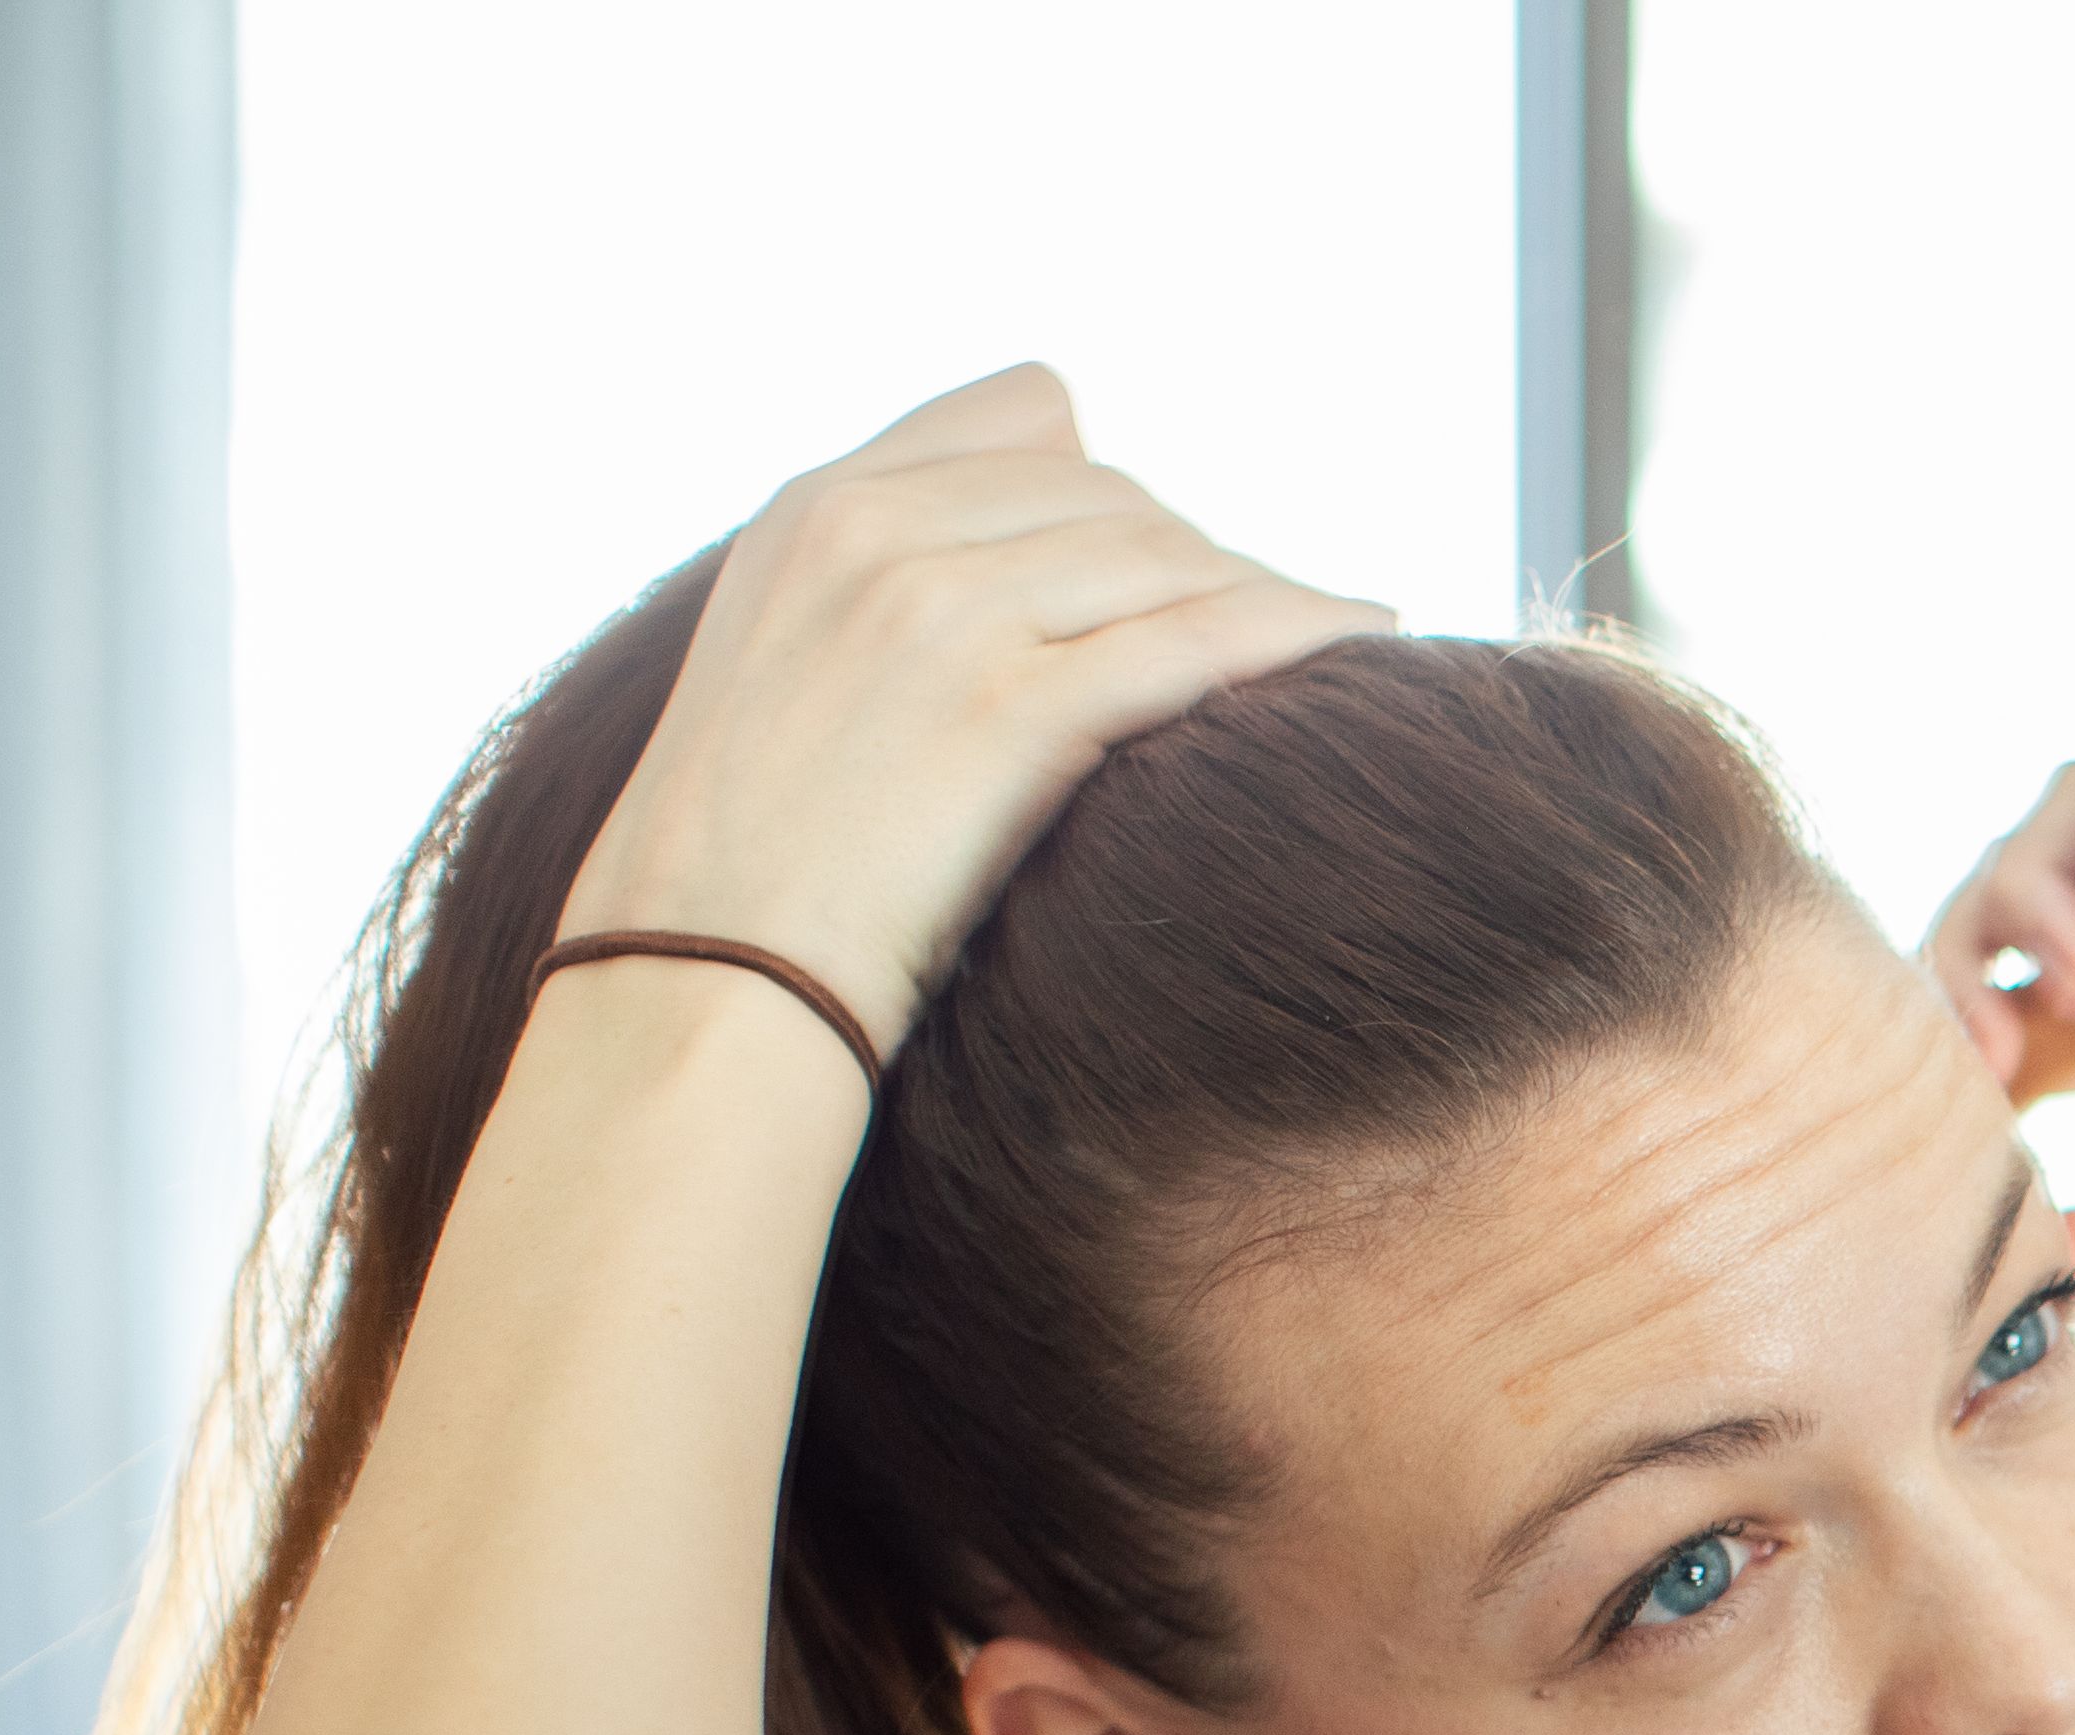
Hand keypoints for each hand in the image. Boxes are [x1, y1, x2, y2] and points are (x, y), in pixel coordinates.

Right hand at [561, 366, 1391, 1057]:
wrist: (710, 972)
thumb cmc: (767, 854)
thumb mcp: (790, 659)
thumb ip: (891, 571)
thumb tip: (1051, 530)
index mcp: (821, 506)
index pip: (1026, 422)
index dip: (1123, 492)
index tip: (1183, 556)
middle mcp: (877, 534)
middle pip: (1114, 495)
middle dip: (1204, 556)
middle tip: (1276, 622)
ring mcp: (939, 615)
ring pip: (1164, 559)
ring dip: (1264, 592)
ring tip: (1334, 635)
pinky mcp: (1004, 712)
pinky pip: (1191, 640)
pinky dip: (1295, 629)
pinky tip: (1364, 636)